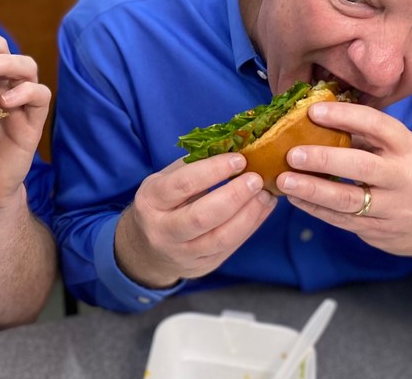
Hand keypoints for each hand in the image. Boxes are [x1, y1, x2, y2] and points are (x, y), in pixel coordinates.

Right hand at [115, 154, 276, 288]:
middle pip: (202, 216)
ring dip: (249, 214)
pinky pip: (231, 247)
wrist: (146, 251)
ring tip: (265, 195)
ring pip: (221, 237)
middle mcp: (163, 230)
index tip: (239, 159)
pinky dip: (251, 226)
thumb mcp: (163, 181)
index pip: (184, 184)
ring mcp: (183, 253)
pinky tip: (262, 209)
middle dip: (234, 196)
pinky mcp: (203, 266)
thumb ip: (192, 167)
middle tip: (256, 179)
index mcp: (151, 201)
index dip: (213, 170)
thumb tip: (230, 146)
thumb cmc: (160, 206)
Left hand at [275, 102, 411, 281]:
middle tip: (292, 154)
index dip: (345, 116)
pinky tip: (295, 198)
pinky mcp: (380, 231)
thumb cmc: (410, 175)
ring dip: (312, 190)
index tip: (313, 111)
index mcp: (409, 148)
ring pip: (349, 200)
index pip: (378, 126)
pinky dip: (315, 209)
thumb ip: (366, 137)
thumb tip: (316, 118)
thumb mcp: (400, 151)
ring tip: (284, 180)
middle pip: (362, 167)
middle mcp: (405, 177)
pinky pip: (342, 220)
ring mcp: (394, 208)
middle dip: (324, 159)